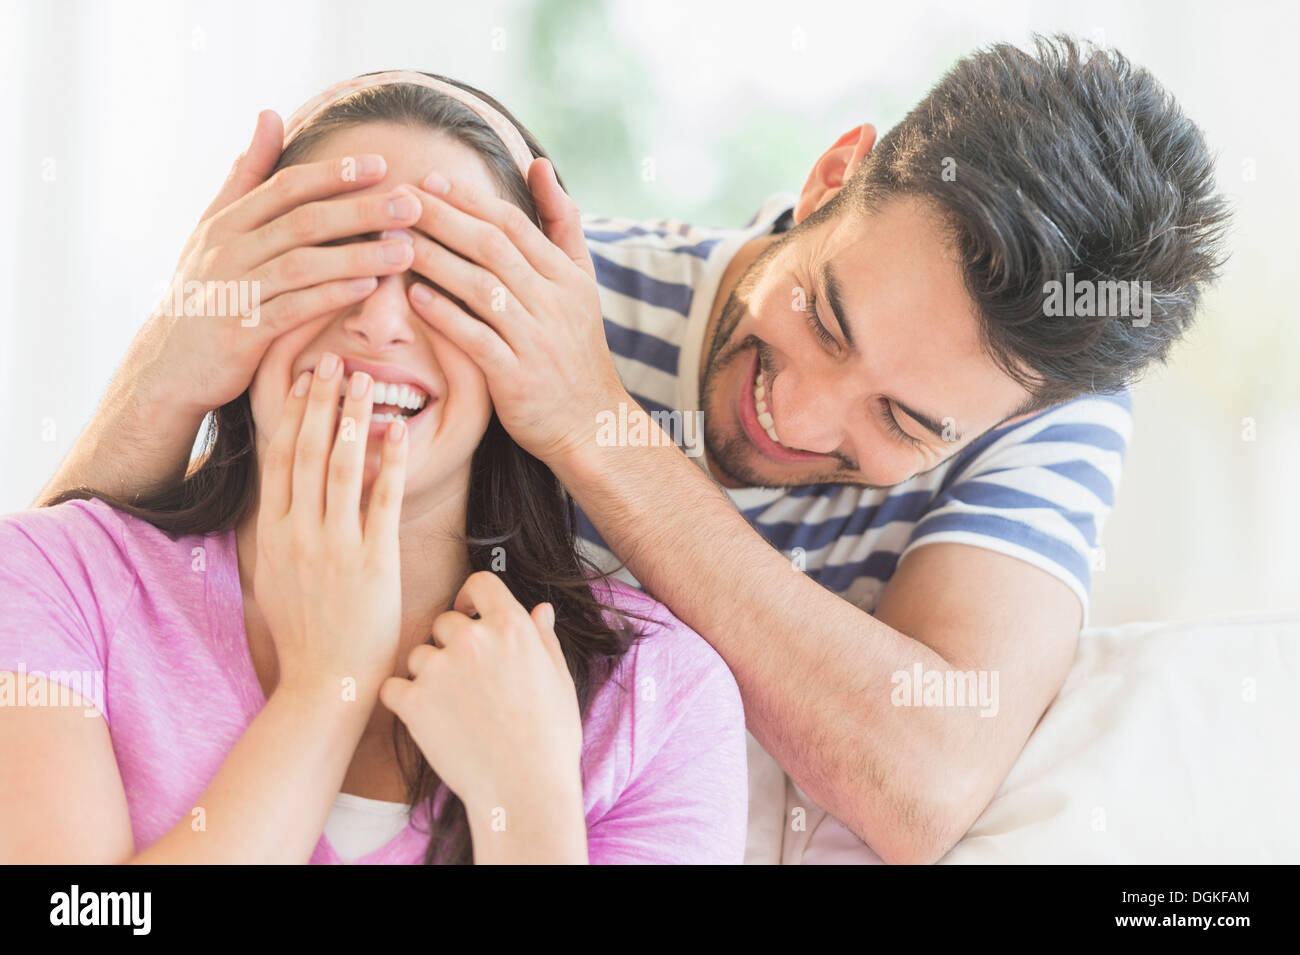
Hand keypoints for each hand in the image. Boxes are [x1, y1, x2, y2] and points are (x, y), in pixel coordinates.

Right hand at [138, 110, 422, 417]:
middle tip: (411, 204)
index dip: (334, 174)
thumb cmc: (203, 294)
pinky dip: (331, 296)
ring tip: (405, 251)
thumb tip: (270, 114)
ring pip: (302, 264)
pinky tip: (368, 288)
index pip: (286, 187)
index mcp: (227, 223)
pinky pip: (292, 309)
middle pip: (303, 221)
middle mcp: (229, 250)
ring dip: (358, 255)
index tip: (382, 165)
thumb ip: (247, 176)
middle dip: (361, 210)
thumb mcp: (216, 229)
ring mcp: (233, 291)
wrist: (168, 367)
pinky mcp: (240, 332)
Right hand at [253, 356, 407, 696]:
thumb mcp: (276, 577)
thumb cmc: (306, 633)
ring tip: (365, 378)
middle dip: (320, 401)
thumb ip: (280, 533)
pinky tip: (399, 430)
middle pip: (307, 451)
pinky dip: (390, 462)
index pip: (278, 458)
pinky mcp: (373, 560)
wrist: (325, 683)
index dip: (290, 413)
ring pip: (342, 467)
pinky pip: (382, 500)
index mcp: (274, 533)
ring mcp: (335, 545)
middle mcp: (300, 532)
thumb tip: (280, 497)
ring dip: (353, 417)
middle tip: (332, 359)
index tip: (300, 377)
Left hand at [379, 571, 583, 813]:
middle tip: (466, 682)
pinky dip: (404, 701)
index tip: (469, 614)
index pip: (480, 583)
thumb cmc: (549, 738)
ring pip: (418, 655)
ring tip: (453, 709)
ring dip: (428, 675)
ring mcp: (439, 669)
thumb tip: (540, 610)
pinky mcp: (413, 702)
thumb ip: (543, 638)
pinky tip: (427, 720)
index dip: (471, 597)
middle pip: (444, 623)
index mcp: (512, 627)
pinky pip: (393, 687)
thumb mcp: (559, 679)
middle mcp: (473, 639)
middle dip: (451, 646)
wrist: (524, 790)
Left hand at [399, 160, 629, 466]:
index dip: (469, 199)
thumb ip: (561, 223)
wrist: (591, 424)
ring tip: (394, 241)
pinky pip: (477, 340)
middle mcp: (554, 303)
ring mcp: (537, 341)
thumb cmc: (575, 350)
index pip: (513, 224)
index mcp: (567, 277)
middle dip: (442, 219)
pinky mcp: (518, 380)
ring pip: (481, 288)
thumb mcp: (581, 282)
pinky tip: (413, 298)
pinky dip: (445, 317)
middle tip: (399, 200)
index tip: (429, 180)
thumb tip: (539, 163)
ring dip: (434, 260)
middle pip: (492, 248)